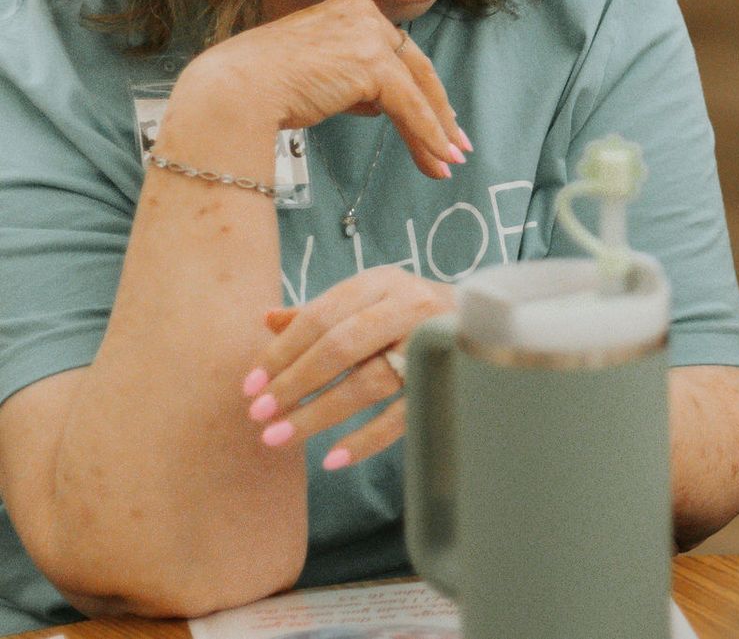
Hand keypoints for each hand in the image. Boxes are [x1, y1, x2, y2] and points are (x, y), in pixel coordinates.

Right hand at [182, 0, 466, 179]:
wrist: (232, 90)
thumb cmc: (258, 86)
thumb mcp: (314, 71)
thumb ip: (349, 78)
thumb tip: (377, 103)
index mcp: (350, 11)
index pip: (396, 52)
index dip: (420, 88)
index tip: (438, 116)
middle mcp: (364, 15)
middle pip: (415, 69)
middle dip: (438, 110)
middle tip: (456, 142)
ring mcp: (370, 36)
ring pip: (416, 92)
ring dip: (435, 132)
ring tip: (448, 162)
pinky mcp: (372, 65)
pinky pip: (410, 107)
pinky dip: (427, 136)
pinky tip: (438, 159)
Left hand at [242, 266, 453, 468]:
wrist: (488, 320)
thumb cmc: (410, 313)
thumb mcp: (368, 300)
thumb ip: (320, 312)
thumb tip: (266, 319)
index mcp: (381, 282)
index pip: (320, 316)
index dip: (280, 352)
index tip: (249, 386)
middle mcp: (409, 306)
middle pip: (341, 346)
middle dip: (294, 383)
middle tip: (259, 414)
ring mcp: (432, 342)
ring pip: (368, 382)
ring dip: (319, 414)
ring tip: (278, 438)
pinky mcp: (447, 378)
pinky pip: (403, 414)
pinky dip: (366, 439)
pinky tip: (333, 458)